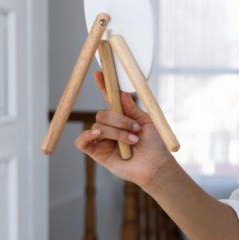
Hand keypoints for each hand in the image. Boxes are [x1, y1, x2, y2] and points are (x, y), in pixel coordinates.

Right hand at [75, 71, 174, 190]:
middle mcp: (111, 127)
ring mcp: (103, 140)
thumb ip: (131, 109)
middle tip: (135, 129)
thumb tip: (121, 93)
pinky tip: (97, 135)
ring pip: (98, 126)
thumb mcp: (146, 122)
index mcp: (122, 117)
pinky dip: (86, 136)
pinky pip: (82, 142)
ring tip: (132, 141)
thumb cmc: (154, 145)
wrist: (157, 166)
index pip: (109, 99)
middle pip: (102, 114)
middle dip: (119, 120)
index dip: (103, 86)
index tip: (99, 73)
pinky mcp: (98, 153)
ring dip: (116, 132)